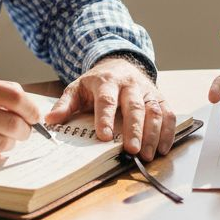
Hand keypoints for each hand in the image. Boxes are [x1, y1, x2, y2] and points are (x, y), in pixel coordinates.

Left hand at [44, 56, 176, 160]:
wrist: (119, 64)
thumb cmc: (96, 83)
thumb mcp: (77, 88)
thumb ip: (65, 104)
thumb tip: (50, 120)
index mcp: (106, 81)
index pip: (107, 99)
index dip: (105, 118)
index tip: (103, 136)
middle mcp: (130, 85)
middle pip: (134, 106)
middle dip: (134, 129)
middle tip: (132, 150)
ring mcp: (147, 91)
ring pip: (154, 111)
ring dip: (153, 134)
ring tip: (149, 155)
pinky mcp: (159, 97)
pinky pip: (168, 113)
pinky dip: (168, 131)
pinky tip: (164, 148)